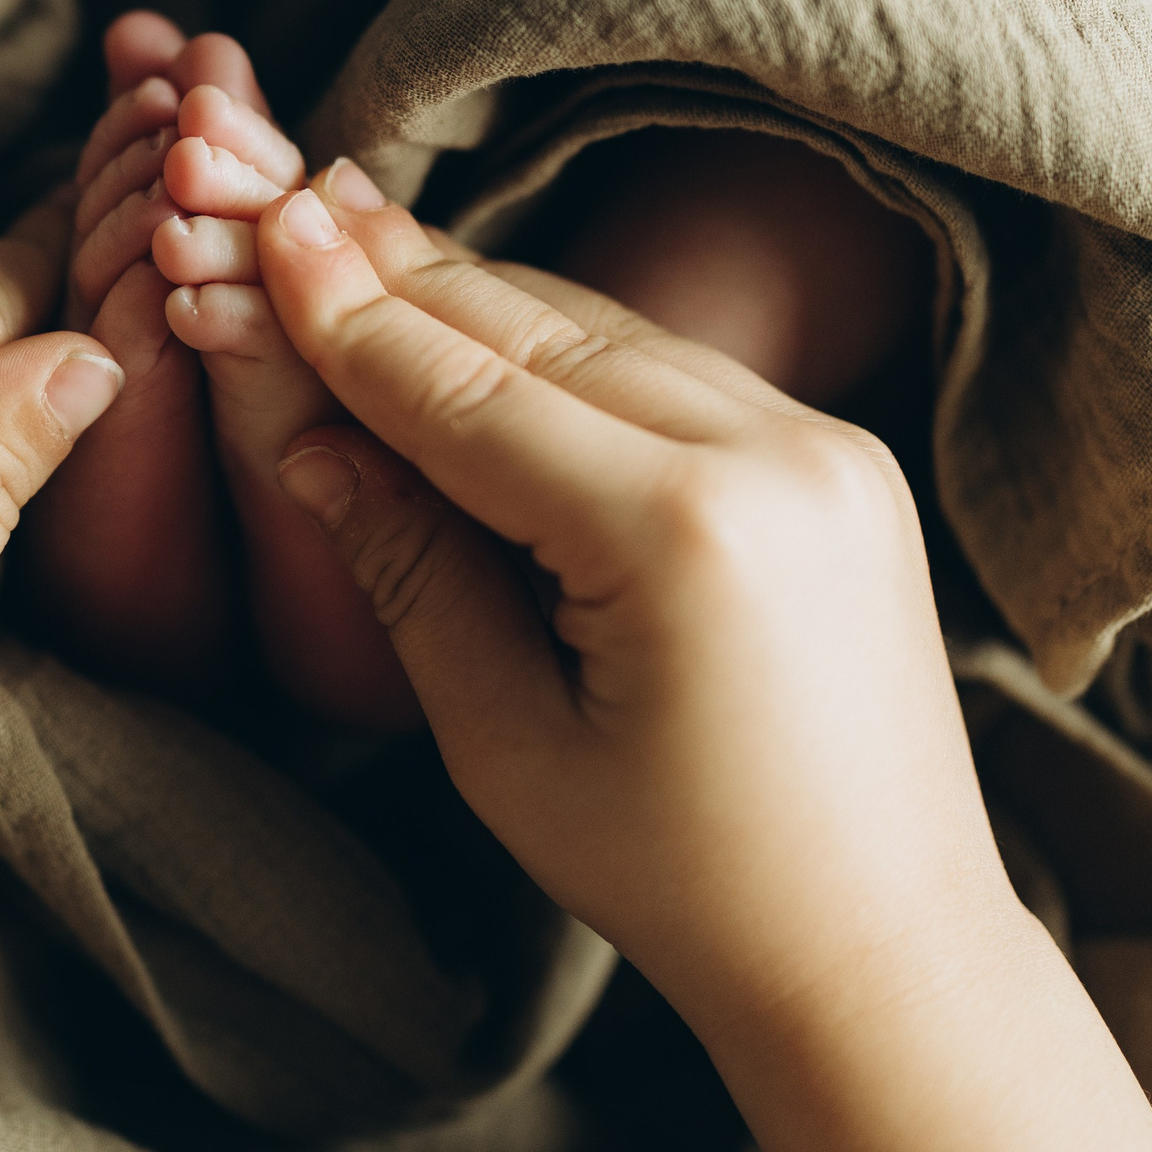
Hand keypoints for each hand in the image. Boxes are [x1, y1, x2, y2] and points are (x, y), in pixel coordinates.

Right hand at [250, 171, 1151, 1151]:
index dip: (351, 317)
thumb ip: (411, 571)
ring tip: (364, 235)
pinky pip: (672, 367)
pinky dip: (565, 341)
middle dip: (403, 273)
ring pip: (607, 330)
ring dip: (479, 292)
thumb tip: (309, 443)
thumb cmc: (687, 882)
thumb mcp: (506, 744)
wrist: (886, 949)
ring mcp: (826, 447)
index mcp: (683, 535)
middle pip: (538, 331)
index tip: (265, 236)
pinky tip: (483, 312)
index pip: (468, 397)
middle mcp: (774, 456)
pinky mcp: (841, 459)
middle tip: (292, 202)